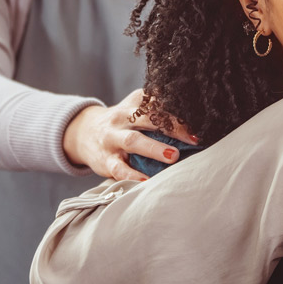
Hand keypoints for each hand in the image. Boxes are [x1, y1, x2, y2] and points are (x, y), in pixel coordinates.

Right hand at [62, 89, 196, 181]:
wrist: (83, 132)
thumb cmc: (122, 123)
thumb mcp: (136, 108)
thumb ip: (159, 108)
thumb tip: (194, 116)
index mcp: (134, 103)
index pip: (157, 102)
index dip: (177, 110)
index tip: (199, 120)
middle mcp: (122, 118)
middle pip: (146, 118)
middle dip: (171, 127)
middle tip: (192, 138)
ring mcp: (112, 139)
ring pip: (133, 141)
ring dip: (154, 148)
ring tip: (173, 156)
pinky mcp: (105, 160)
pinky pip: (119, 168)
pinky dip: (133, 175)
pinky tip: (147, 181)